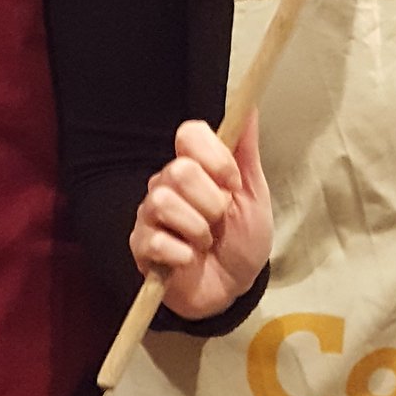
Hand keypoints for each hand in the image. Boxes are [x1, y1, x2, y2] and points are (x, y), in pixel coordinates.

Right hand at [130, 115, 272, 318]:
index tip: (233, 183)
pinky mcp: (141, 247)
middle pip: (179, 170)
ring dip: (197, 230)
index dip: (214, 157)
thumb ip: (246, 153)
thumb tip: (249, 108)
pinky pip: (155, 239)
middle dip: (211, 202)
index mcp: (195, 167)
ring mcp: (150, 215)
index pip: (189, 133)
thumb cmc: (242, 241)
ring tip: (205, 243)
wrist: (233, 288)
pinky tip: (190, 260)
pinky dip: (183, 255)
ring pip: (163, 201)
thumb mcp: (254, 196)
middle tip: (219, 221)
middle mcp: (167, 184)